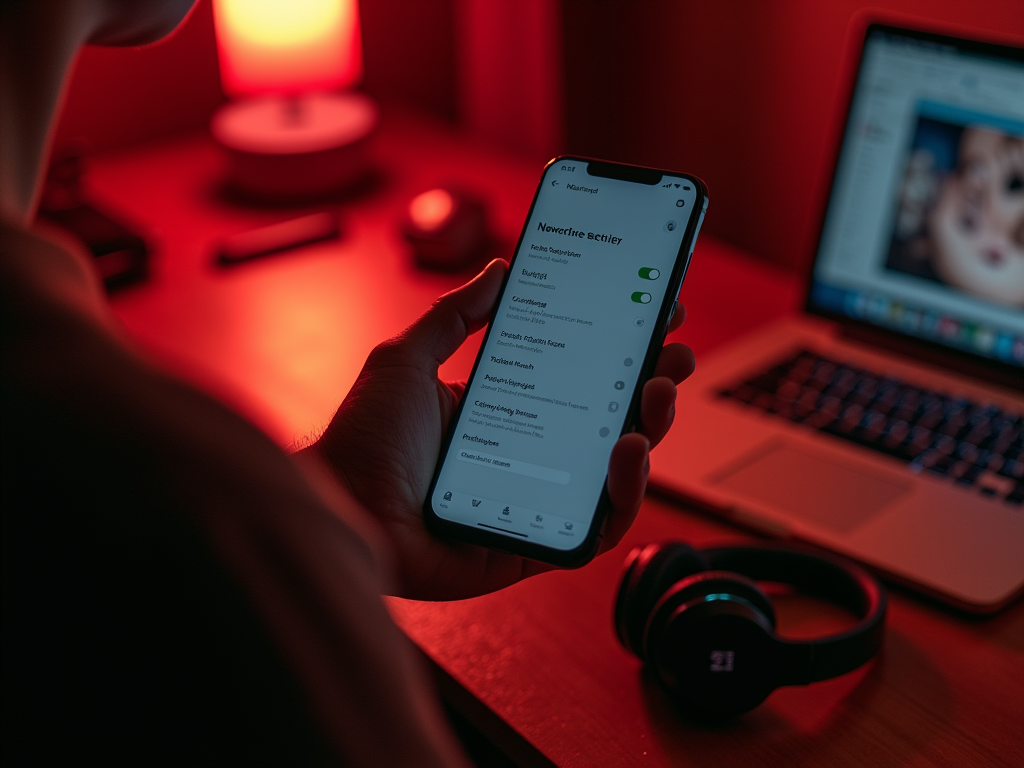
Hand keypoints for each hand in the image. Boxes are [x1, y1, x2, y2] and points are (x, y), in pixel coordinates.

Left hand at [303, 259, 694, 599]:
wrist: (338, 506)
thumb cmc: (363, 438)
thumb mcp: (409, 357)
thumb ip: (456, 316)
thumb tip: (501, 271)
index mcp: (505, 412)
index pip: (580, 379)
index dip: (622, 351)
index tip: (655, 314)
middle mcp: (528, 456)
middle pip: (609, 423)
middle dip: (652, 386)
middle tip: (671, 355)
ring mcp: (535, 503)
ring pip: (615, 475)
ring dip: (650, 432)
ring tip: (655, 396)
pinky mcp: (534, 547)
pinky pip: (595, 528)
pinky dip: (622, 494)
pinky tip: (627, 452)